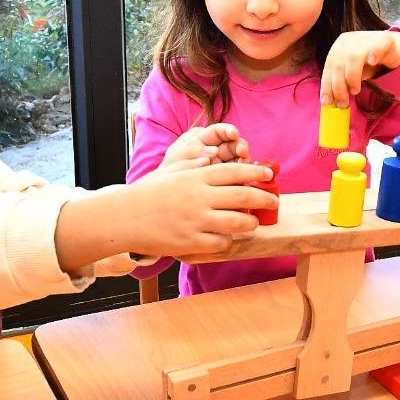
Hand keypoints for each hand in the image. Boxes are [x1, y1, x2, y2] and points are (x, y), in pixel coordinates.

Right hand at [123, 161, 277, 257]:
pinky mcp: (191, 241)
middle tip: (273, 202)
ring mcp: (196, 220)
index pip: (234, 171)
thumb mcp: (172, 171)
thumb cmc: (149, 193)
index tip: (268, 175)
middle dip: (264, 199)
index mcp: (195, 177)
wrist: (125, 217)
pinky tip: (226, 238)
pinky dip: (228, 241)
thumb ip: (194, 165)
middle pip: (243, 195)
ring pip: (237, 222)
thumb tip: (214, 157)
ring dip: (250, 223)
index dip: (255, 173)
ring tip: (252, 223)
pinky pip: (221, 242)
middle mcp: (199, 197)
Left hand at [158, 123, 251, 170]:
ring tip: (243, 164)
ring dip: (244, 161)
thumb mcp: (177, 157)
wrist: (167, 190)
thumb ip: (193, 151)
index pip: (219, 131)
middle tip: (243, 151)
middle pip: (233, 144)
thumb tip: (214, 152)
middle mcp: (216, 150)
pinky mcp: (228, 179)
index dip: (229, 131)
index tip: (234, 134)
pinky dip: (243, 176)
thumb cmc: (170, 169)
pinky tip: (243, 177)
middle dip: (240, 146)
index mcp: (203, 138)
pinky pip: (239, 176)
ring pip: (239, 159)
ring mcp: (223, 165)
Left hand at [321, 29, 399, 107]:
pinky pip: (377, 46)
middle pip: (338, 64)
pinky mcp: (383, 40)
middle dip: (338, 87)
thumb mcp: (351, 72)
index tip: (327, 102)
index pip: (329, 67)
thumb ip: (342, 82)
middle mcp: (349, 41)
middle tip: (343, 103)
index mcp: (338, 47)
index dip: (326, 85)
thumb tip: (333, 100)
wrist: (391, 48)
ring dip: (352, 77)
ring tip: (355, 91)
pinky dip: (374, 54)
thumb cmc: (368, 62)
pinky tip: (372, 62)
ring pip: (354, 58)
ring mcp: (365, 39)